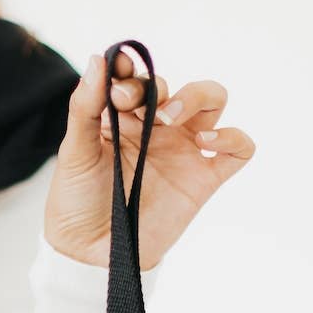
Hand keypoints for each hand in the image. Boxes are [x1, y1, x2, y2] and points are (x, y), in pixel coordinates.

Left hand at [44, 51, 254, 270]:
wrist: (88, 252)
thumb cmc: (76, 202)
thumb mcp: (74, 152)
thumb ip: (86, 107)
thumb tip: (98, 60)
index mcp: (125, 119)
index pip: (140, 79)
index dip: (133, 71)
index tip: (118, 85)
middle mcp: (157, 130)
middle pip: (177, 87)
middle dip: (159, 88)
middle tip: (135, 105)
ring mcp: (182, 152)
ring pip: (213, 103)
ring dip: (198, 97)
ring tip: (170, 118)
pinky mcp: (202, 180)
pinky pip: (238, 148)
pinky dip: (232, 137)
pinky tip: (206, 143)